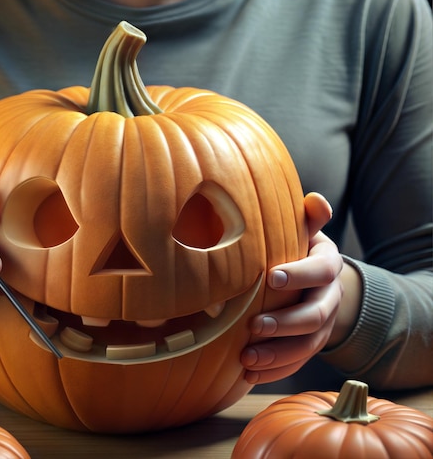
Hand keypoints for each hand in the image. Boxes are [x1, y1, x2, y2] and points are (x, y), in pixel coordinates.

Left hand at [241, 192, 343, 383]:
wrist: (315, 277)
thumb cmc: (298, 247)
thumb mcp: (304, 230)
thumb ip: (309, 217)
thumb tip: (316, 200)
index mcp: (328, 265)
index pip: (320, 270)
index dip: (298, 274)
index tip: (270, 276)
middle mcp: (330, 297)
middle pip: (315, 315)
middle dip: (285, 323)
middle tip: (253, 326)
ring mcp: (323, 326)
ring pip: (307, 346)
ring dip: (277, 354)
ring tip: (246, 359)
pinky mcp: (311, 345)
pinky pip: (297, 363)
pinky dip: (275, 371)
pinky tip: (249, 375)